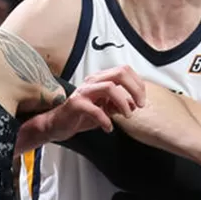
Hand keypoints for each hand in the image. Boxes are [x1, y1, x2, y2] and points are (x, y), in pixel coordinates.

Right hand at [15, 66, 144, 150]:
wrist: (58, 125)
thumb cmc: (81, 116)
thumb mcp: (105, 110)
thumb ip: (119, 105)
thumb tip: (135, 104)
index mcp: (101, 79)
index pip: (124, 71)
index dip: (138, 84)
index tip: (142, 100)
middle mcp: (93, 81)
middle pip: (120, 73)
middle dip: (135, 89)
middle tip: (140, 105)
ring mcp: (84, 92)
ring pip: (110, 88)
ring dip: (123, 103)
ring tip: (126, 116)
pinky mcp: (76, 104)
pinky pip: (95, 109)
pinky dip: (106, 120)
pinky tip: (108, 128)